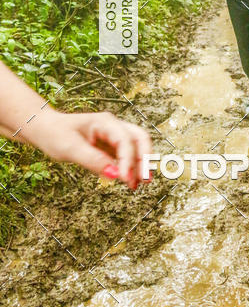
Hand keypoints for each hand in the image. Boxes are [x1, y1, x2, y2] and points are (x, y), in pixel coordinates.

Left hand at [27, 110, 152, 189]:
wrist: (46, 129)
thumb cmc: (55, 134)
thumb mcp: (70, 148)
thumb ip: (92, 160)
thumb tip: (114, 175)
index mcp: (105, 122)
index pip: (125, 139)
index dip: (128, 159)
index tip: (125, 179)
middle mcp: (113, 126)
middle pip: (140, 138)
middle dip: (145, 158)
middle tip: (145, 180)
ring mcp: (113, 136)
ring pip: (137, 146)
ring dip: (141, 164)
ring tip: (139, 184)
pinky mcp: (110, 146)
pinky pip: (127, 155)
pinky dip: (131, 167)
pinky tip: (129, 181)